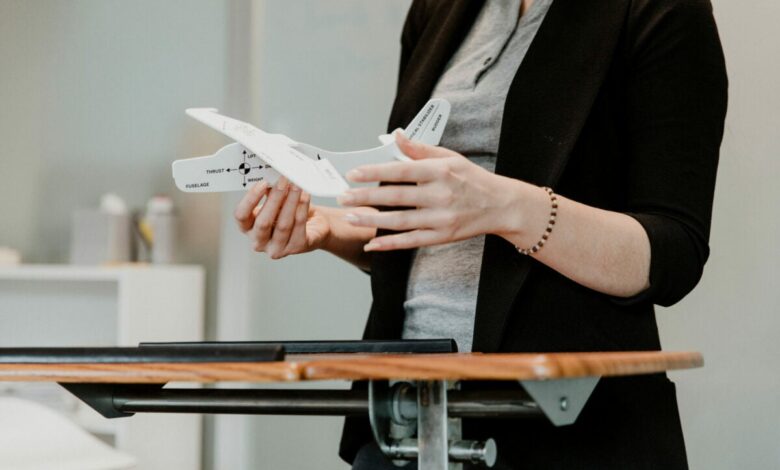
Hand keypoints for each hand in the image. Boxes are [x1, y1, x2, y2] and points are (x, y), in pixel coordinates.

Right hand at [234, 176, 330, 258]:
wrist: (314, 227)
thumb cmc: (290, 213)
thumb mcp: (276, 202)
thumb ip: (271, 192)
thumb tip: (272, 177)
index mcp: (248, 228)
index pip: (241, 216)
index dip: (250, 199)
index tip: (262, 183)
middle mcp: (259, 242)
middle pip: (262, 222)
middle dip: (274, 198)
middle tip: (283, 181)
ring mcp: (277, 248)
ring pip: (283, 225)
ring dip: (291, 201)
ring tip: (296, 186)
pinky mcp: (296, 248)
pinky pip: (299, 226)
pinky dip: (302, 208)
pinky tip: (305, 195)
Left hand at [337, 132, 529, 250]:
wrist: (500, 205)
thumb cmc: (471, 179)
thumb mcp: (450, 158)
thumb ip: (421, 149)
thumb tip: (396, 136)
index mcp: (440, 172)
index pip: (401, 170)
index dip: (375, 172)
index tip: (353, 174)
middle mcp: (440, 195)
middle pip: (395, 197)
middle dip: (365, 197)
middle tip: (342, 196)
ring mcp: (440, 218)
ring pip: (399, 221)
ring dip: (370, 220)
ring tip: (348, 216)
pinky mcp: (441, 236)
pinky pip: (410, 241)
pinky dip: (389, 244)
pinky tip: (370, 243)